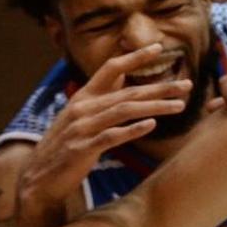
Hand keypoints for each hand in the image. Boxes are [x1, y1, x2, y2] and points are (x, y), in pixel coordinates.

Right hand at [20, 43, 190, 207]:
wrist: (39, 178)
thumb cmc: (66, 146)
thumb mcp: (81, 115)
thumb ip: (102, 95)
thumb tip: (123, 74)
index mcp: (83, 97)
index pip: (111, 68)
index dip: (135, 57)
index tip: (159, 47)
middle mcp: (82, 107)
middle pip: (127, 92)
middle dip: (160, 86)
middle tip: (187, 84)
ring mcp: (81, 128)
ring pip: (124, 111)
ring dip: (154, 107)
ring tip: (179, 105)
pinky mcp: (82, 149)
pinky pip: (111, 137)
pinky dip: (132, 130)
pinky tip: (151, 125)